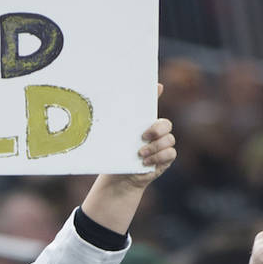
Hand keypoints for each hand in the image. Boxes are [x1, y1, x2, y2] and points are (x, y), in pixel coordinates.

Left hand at [80, 86, 176, 233]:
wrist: (118, 177)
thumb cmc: (114, 156)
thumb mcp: (111, 139)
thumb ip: (108, 126)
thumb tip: (92, 109)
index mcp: (142, 123)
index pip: (151, 104)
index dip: (156, 93)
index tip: (157, 86)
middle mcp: (156, 133)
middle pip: (166, 123)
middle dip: (157, 128)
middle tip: (143, 136)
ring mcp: (162, 145)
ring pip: (169, 139)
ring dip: (154, 147)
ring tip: (139, 154)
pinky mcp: (165, 159)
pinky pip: (170, 153)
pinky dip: (158, 157)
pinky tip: (145, 162)